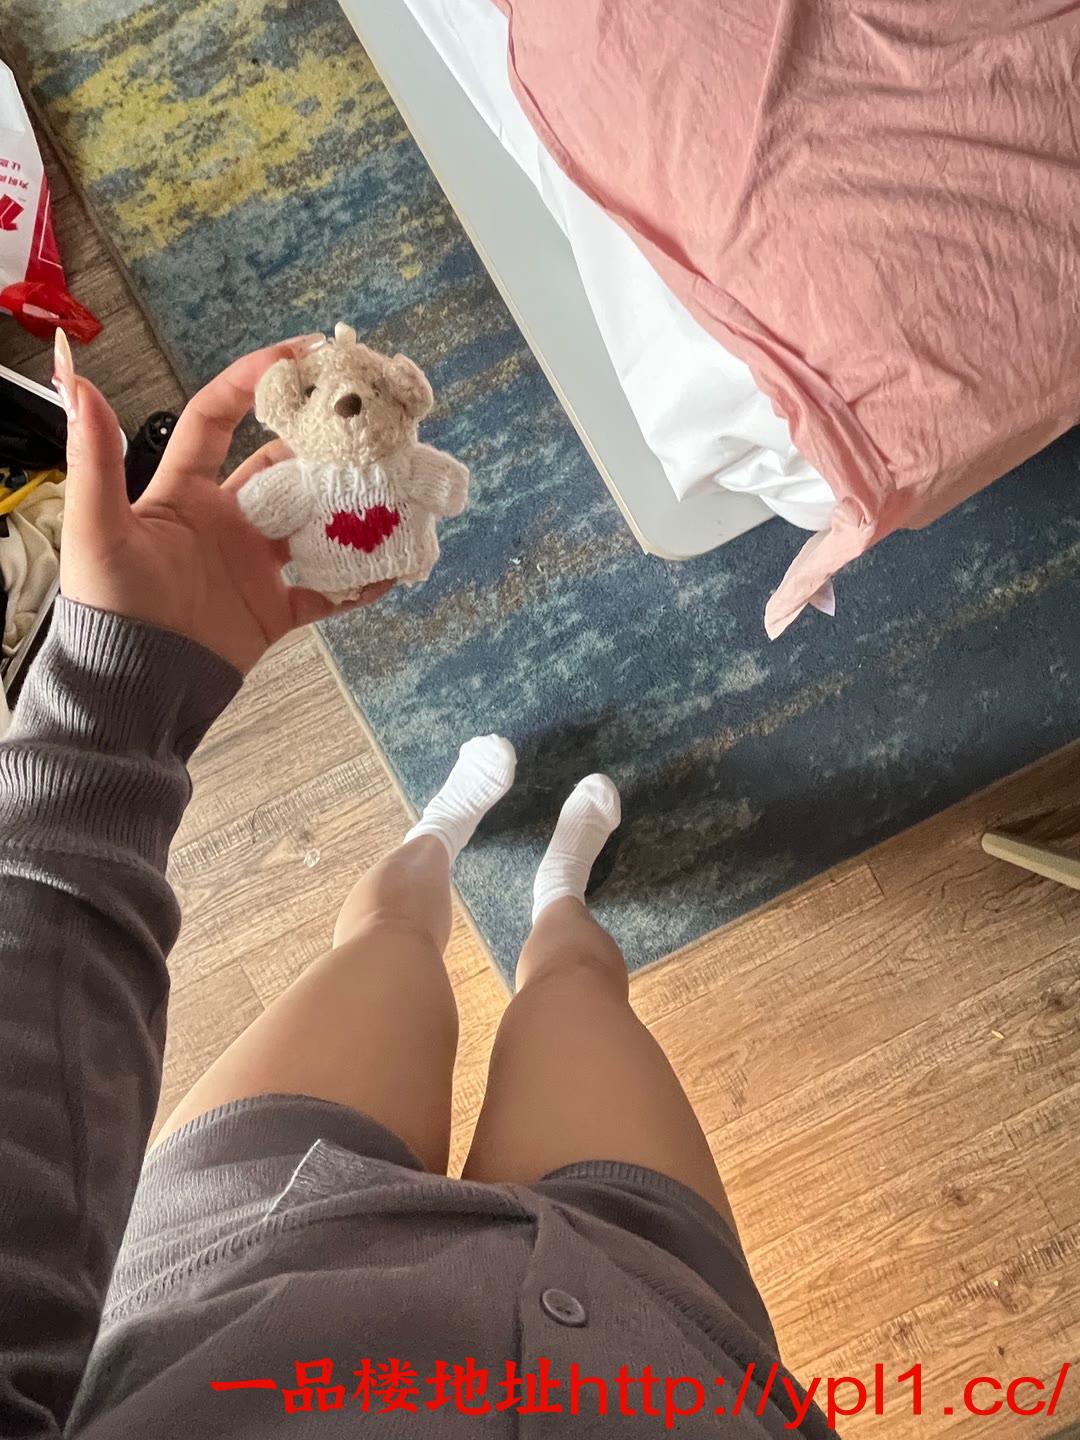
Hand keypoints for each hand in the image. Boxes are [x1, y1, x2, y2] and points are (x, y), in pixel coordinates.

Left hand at [55, 332, 392, 673]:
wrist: (132, 686)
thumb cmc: (109, 606)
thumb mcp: (98, 527)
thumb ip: (94, 457)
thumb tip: (78, 382)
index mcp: (183, 493)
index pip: (218, 418)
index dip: (253, 380)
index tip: (300, 355)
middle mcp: (225, 521)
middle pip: (281, 467)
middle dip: (319, 444)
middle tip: (363, 423)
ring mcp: (253, 565)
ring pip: (312, 524)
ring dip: (348, 508)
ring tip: (389, 487)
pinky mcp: (273, 610)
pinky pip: (326, 592)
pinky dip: (357, 583)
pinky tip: (389, 567)